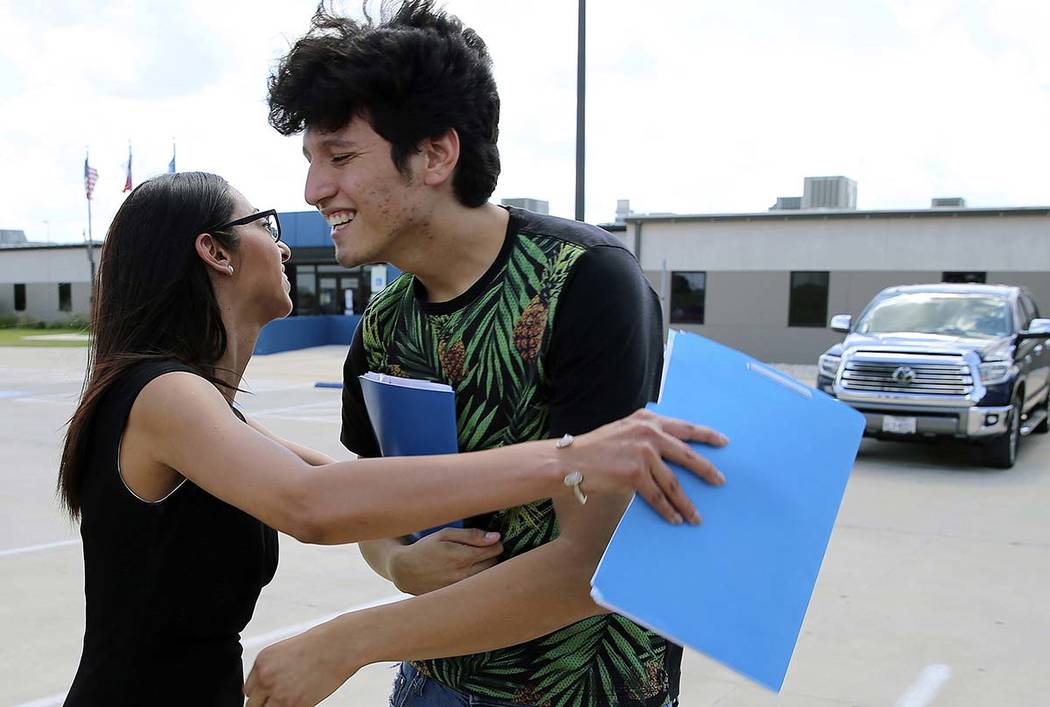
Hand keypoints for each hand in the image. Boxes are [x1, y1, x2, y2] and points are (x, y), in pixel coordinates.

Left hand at [245, 623, 356, 706]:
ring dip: (277, 706)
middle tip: (276, 700)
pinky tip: (302, 697)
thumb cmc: (319, 643)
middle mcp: (266, 678)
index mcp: (262, 662)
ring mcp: (279, 694)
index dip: (259, 694)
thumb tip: (270, 684)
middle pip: (253, 704)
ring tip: (291, 699)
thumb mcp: (285, 651)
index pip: (248, 690)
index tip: (265, 696)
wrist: (338, 646)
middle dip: (264, 703)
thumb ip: (272, 669)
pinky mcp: (295, 704)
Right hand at [391, 527, 503, 594]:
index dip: (495, 543)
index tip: (491, 541)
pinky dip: (477, 580)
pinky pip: (475, 588)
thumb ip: (471, 535)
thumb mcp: (445, 535)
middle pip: (495, 564)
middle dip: (492, 555)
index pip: (495, 550)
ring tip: (474, 561)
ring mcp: (460, 589)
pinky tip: (466, 573)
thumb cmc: (425, 548)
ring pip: (487, 578)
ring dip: (486, 568)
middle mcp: (463, 575)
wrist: (404, 570)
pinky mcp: (456, 597)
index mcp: (462, 557)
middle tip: (482, 550)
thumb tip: (495, 537)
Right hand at [563, 409, 728, 524]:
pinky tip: (676, 519)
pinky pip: (657, 496)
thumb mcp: (624, 431)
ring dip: (686, 503)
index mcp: (647, 420)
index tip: (724, 441)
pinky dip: (668, 510)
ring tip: (697, 516)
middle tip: (721, 482)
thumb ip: (646, 436)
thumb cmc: (595, 449)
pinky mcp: (634, 474)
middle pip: (687, 455)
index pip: (684, 428)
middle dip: (706, 470)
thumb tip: (669, 455)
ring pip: (673, 483)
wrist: (570, 460)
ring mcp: (642, 453)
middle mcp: (648, 433)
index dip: (706, 435)